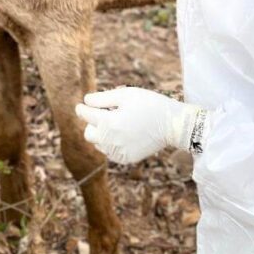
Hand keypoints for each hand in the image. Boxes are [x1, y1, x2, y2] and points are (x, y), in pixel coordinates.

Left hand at [75, 86, 205, 164]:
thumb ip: (102, 98)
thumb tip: (86, 101)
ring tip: (118, 123)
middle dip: (92, 123)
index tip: (81, 105)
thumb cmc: (149, 104)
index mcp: (108, 122)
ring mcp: (118, 152)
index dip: (82, 108)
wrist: (172, 125)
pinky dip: (112, 143)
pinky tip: (124, 134)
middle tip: (104, 114)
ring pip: (98, 143)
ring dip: (102, 133)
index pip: (85, 115)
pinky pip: (110, 152)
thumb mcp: (125, 95)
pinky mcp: (126, 159)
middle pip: (88, 133)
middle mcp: (110, 140)